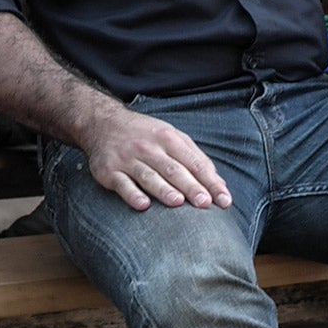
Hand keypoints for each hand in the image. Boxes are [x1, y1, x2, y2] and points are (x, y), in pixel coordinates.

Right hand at [82, 106, 233, 210]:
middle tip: (205, 203)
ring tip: (177, 202)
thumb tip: (219, 184)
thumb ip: (195, 158)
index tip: (224, 200)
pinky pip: (122, 184)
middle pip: (173, 169)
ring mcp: (127, 159)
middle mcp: (148, 148)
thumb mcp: (171, 137)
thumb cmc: (145, 134)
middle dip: (190, 186)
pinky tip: (143, 205)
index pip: (194, 162)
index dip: (210, 181)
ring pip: (148, 176)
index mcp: (168, 138)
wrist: (103, 123)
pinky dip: (132, 194)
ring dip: (163, 189)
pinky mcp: (109, 171)